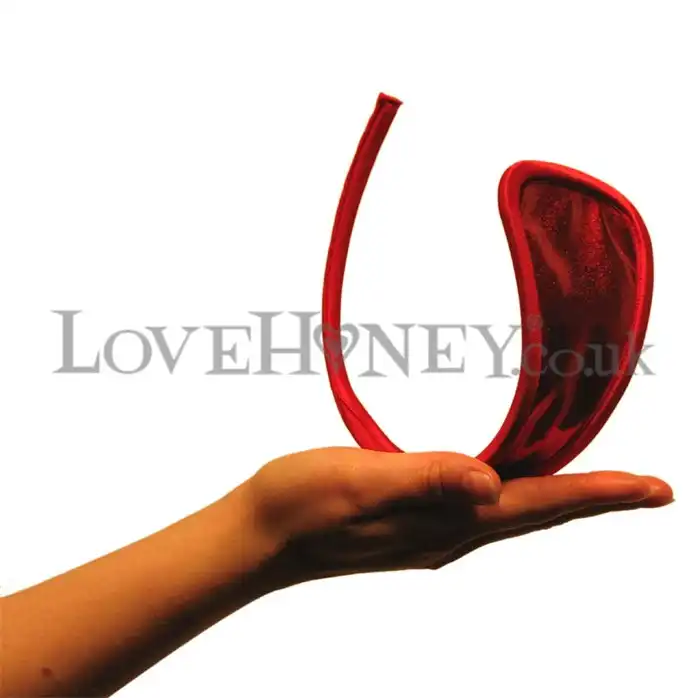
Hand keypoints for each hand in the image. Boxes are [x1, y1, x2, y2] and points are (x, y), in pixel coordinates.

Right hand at [243, 447, 672, 583]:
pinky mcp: (413, 521)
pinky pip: (484, 508)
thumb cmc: (302, 502)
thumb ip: (424, 481)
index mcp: (445, 522)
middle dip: (597, 499)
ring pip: (516, 513)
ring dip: (562, 499)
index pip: (539, 505)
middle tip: (648, 488)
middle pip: (540, 514)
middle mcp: (449, 533)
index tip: (656, 488)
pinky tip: (514, 481)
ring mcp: (432, 532)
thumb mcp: (360, 482)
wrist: (261, 533)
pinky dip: (518, 493)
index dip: (599, 494)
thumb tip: (489, 484)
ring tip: (601, 486)